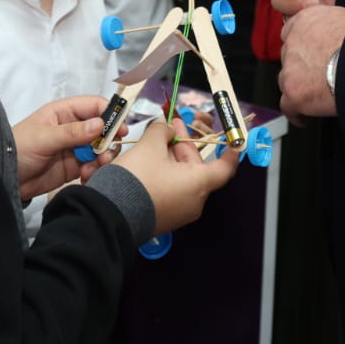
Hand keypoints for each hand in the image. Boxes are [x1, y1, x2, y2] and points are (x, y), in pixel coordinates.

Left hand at [13, 95, 122, 200]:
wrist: (5, 179)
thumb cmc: (19, 149)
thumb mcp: (44, 138)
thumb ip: (72, 132)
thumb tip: (100, 124)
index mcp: (64, 112)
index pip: (93, 106)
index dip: (109, 114)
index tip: (120, 127)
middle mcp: (73, 128)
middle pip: (102, 128)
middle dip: (108, 140)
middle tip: (108, 153)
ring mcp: (75, 148)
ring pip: (100, 149)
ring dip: (103, 158)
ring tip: (95, 168)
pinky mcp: (74, 167)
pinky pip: (93, 166)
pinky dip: (95, 171)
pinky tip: (85, 177)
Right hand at [113, 118, 239, 233]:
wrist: (110, 214)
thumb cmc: (137, 179)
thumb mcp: (150, 145)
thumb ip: (162, 131)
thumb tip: (165, 130)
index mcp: (198, 184)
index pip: (224, 168)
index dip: (230, 153)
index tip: (234, 142)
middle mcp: (193, 201)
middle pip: (196, 168)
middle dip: (182, 144)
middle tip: (170, 126)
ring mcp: (177, 212)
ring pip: (181, 178)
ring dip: (170, 157)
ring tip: (153, 139)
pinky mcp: (161, 217)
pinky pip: (169, 190)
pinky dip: (163, 173)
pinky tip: (146, 160)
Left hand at [279, 6, 344, 119]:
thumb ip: (332, 27)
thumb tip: (339, 36)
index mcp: (306, 19)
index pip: (292, 31)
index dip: (302, 45)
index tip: (309, 53)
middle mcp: (294, 41)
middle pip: (288, 56)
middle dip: (300, 66)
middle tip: (316, 75)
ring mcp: (291, 67)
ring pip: (286, 80)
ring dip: (298, 87)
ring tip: (313, 96)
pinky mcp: (295, 92)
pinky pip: (288, 106)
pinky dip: (296, 113)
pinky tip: (304, 118)